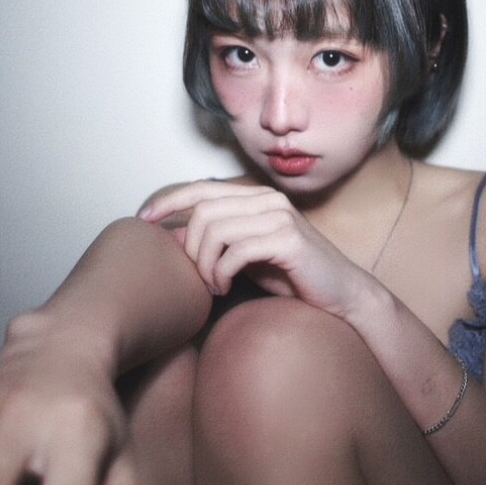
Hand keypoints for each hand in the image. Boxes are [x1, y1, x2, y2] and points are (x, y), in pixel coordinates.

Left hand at [139, 181, 369, 316]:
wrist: (341, 296)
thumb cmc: (293, 278)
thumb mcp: (247, 257)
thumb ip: (217, 242)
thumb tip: (174, 235)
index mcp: (257, 198)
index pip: (202, 188)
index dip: (168, 201)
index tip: (143, 220)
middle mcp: (268, 200)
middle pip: (203, 211)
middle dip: (190, 248)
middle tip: (198, 278)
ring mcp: (279, 217)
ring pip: (215, 229)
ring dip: (204, 264)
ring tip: (213, 286)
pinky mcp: (288, 240)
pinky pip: (235, 250)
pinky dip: (221, 273)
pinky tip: (225, 288)